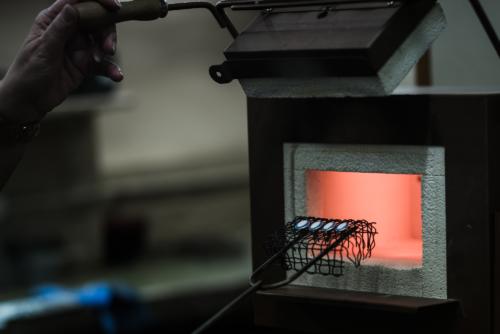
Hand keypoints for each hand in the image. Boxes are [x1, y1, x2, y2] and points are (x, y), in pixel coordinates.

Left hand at [0, 0, 123, 122]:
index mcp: (53, 21)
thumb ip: (60, 28)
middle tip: (108, 48)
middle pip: (95, 21)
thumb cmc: (28, 73)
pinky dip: (111, 69)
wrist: (28, 102)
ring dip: (107, 48)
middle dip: (106, 31)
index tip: (114, 7)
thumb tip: (73, 8)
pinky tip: (117, 76)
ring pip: (101, 41)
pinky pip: (103, 64)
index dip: (97, 1)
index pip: (76, 2)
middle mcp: (67, 31)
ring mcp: (77, 48)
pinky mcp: (84, 65)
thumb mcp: (44, 49)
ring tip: (104, 59)